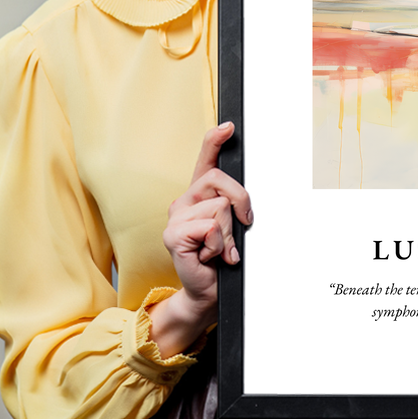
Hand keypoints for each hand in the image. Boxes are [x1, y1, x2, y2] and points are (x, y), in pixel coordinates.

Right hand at [148, 122, 252, 356]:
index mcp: (199, 195)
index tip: (229, 126)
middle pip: (220, 180)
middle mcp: (184, 201)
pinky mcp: (173, 235)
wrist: (208, 291)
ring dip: (229, 233)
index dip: (215, 140)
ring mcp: (175, 217)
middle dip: (241, 202)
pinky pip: (210, 227)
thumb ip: (234, 206)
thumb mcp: (233, 227)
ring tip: (221, 249)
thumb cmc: (222, 258)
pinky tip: (210, 257)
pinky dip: (219, 245)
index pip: (205, 160)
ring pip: (220, 207)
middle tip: (242, 226)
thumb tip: (244, 198)